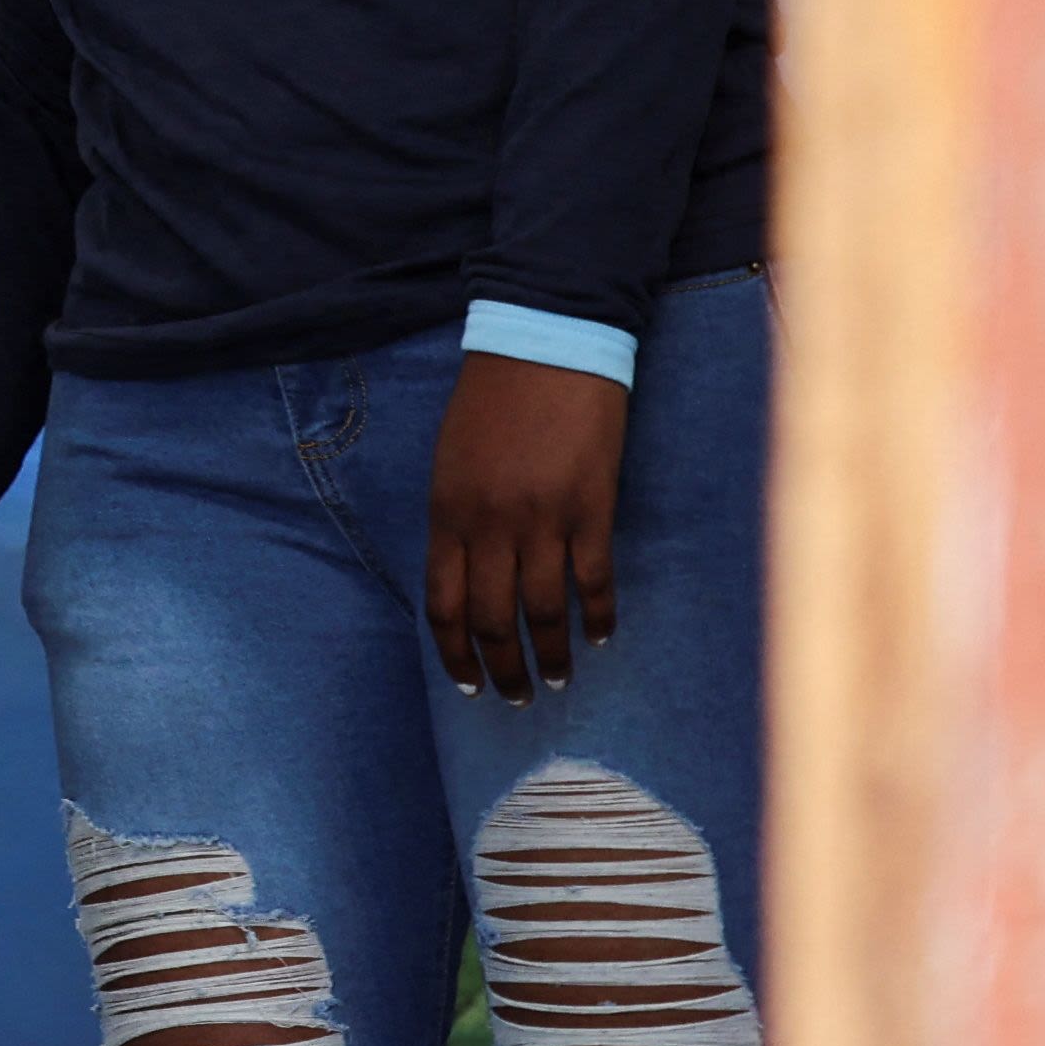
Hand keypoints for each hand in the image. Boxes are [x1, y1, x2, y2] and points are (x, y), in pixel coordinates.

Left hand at [426, 350, 626, 698]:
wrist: (545, 345)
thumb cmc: (492, 400)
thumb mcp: (451, 460)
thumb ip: (457, 520)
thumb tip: (469, 576)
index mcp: (447, 512)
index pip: (443, 604)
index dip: (455, 652)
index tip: (467, 684)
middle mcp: (489, 525)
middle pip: (492, 618)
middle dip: (502, 668)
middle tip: (516, 699)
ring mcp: (542, 520)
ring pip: (544, 611)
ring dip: (551, 654)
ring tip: (559, 680)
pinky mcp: (591, 509)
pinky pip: (594, 581)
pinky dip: (598, 616)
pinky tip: (601, 636)